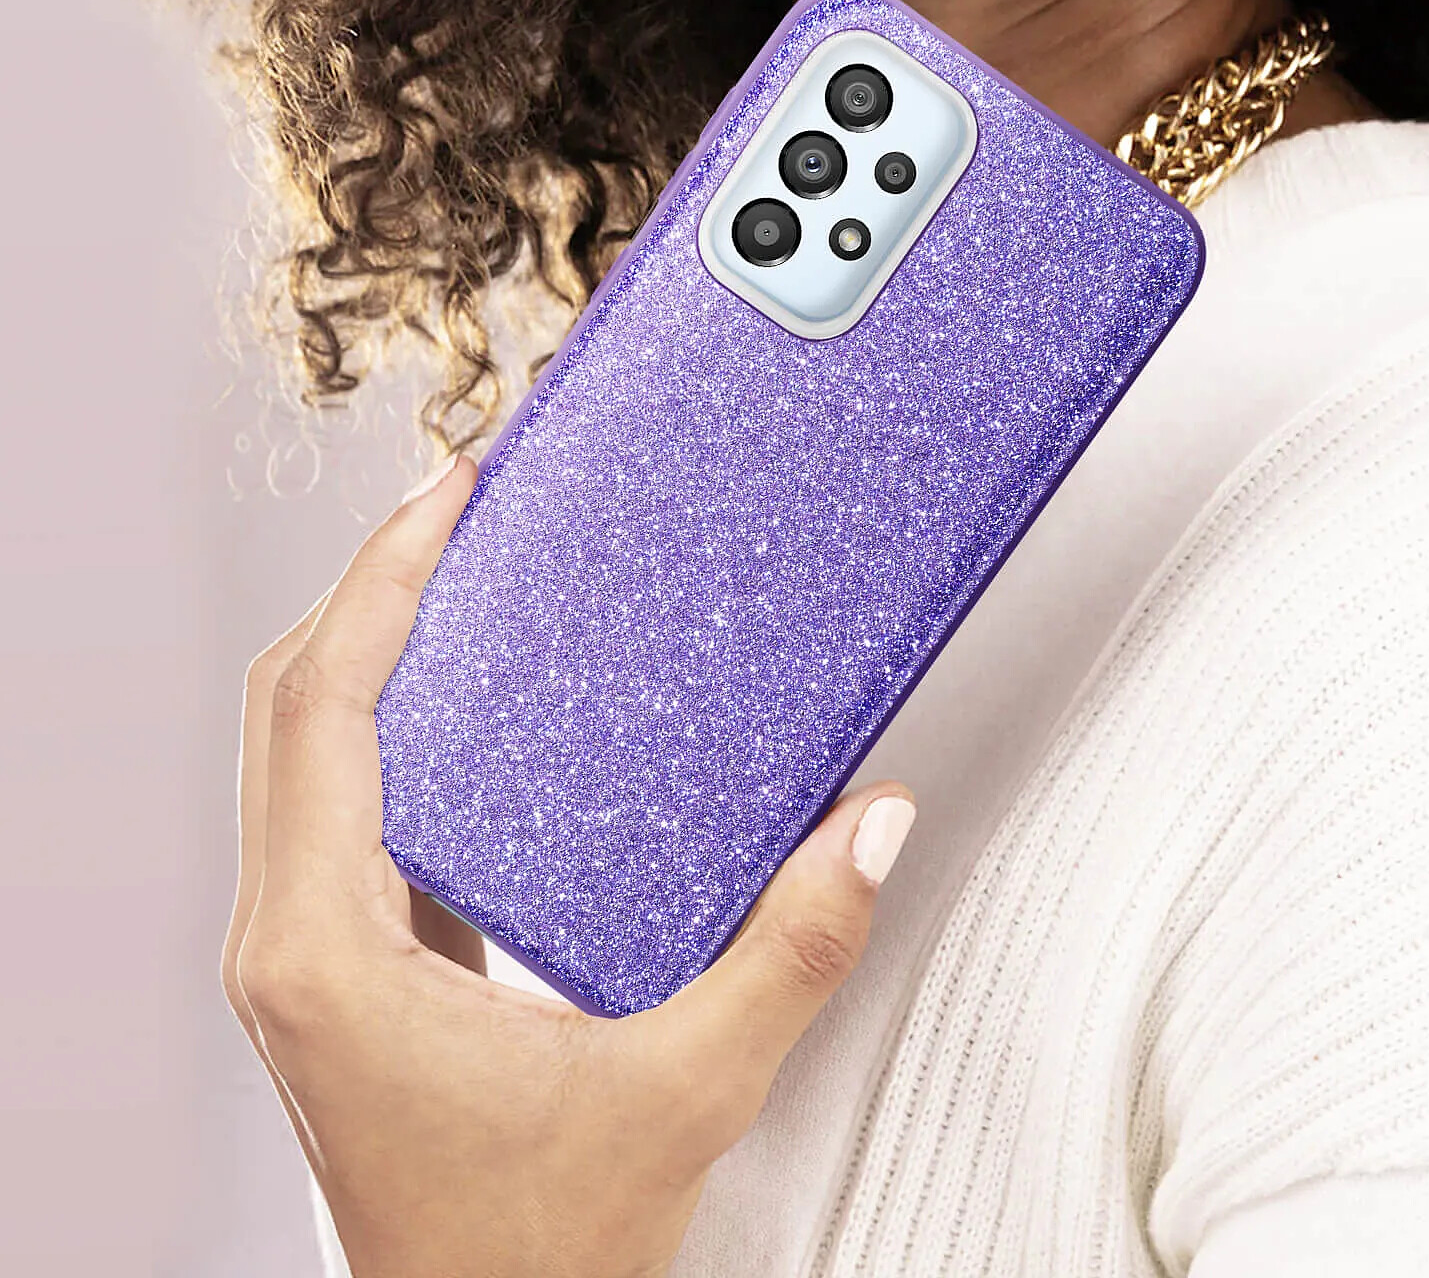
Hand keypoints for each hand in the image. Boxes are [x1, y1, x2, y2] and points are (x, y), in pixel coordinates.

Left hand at [222, 453, 916, 1277]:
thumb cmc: (544, 1252)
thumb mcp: (688, 1094)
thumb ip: (791, 955)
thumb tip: (873, 823)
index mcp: (328, 953)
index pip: (322, 713)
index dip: (380, 581)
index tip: (446, 493)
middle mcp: (289, 940)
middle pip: (290, 708)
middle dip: (369, 584)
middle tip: (462, 498)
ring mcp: (306, 954)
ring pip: (298, 751)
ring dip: (367, 643)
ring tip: (458, 563)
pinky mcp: (344, 964)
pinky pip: (333, 800)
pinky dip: (381, 715)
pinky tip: (464, 690)